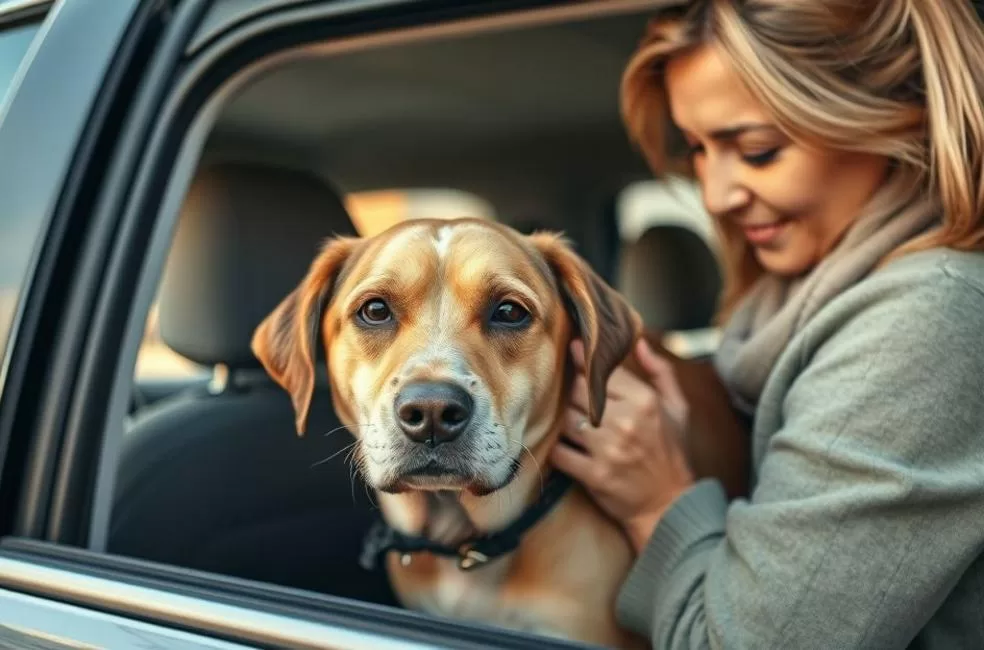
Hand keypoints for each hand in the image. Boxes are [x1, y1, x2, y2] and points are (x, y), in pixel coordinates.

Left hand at [551, 338, 694, 552]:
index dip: (582, 360)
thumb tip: (638, 343)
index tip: (571, 349)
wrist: (669, 504)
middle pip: (577, 392)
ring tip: (567, 419)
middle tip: (564, 388)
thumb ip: (660, 371)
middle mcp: (625, 422)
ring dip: (562, 419)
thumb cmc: (672, 452)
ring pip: (565, 420)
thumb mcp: (677, 408)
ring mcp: (608, 449)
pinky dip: (556, 448)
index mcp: (645, 401)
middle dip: (569, 390)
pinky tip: (563, 445)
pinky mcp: (594, 475)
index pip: (601, 372)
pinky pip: (559, 452)